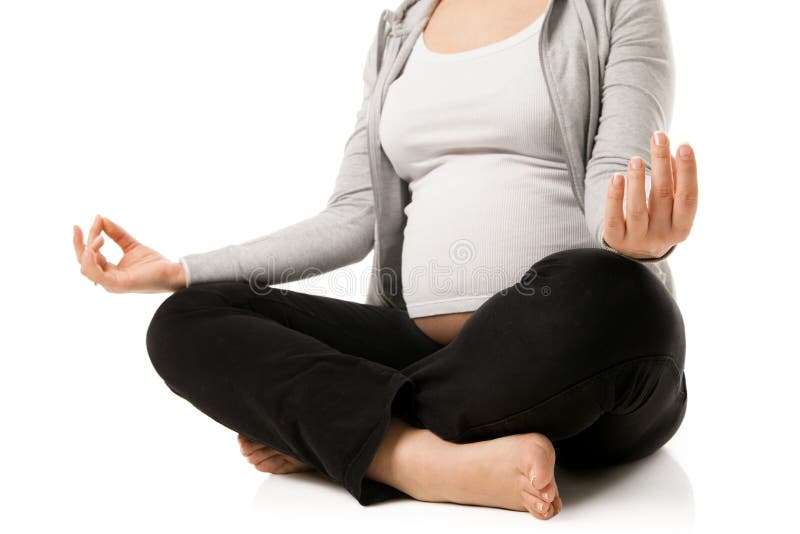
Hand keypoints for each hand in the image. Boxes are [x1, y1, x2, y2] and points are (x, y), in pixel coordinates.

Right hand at [73, 215, 185, 292]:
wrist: (172, 273)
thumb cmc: (154, 264)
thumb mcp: (131, 244)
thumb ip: (116, 233)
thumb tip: (101, 219)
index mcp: (109, 272)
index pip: (90, 255)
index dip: (89, 236)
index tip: (95, 218)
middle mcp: (107, 279)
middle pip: (83, 261)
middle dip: (79, 242)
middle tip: (78, 227)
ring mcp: (111, 284)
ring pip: (85, 267)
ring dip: (87, 249)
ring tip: (98, 237)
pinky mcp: (117, 284)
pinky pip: (95, 274)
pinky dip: (91, 260)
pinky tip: (95, 247)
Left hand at [603, 130, 697, 259]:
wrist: (637, 252)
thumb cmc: (659, 220)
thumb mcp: (672, 206)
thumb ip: (675, 182)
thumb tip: (673, 154)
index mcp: (682, 227)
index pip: (688, 197)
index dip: (688, 171)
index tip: (684, 145)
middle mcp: (662, 235)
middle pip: (662, 196)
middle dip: (661, 164)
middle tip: (659, 137)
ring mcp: (638, 239)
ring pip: (637, 209)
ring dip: (636, 182)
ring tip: (635, 159)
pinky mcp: (616, 239)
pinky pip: (613, 218)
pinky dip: (614, 197)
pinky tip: (616, 177)